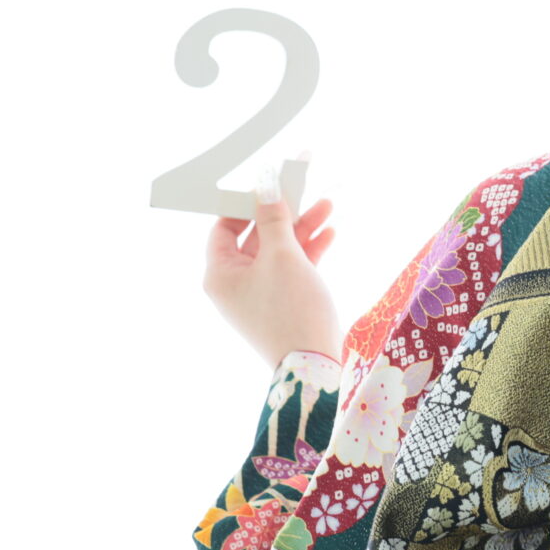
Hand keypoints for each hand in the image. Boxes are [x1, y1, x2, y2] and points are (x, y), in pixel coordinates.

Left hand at [204, 166, 341, 370]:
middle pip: (256, 235)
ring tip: (328, 205)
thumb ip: (273, 216)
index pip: (224, 226)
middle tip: (303, 186)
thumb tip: (265, 182)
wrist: (314, 367)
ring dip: (302, 228)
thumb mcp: (282, 255)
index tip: (271, 184)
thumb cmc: (291, 309)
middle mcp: (235, 284)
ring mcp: (259, 294)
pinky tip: (329, 233)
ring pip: (278, 250)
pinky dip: (308, 251)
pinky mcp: (283, 303)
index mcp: (220, 273)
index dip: (246, 202)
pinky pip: (291, 268)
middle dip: (284, 212)